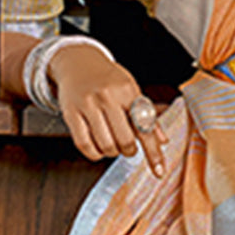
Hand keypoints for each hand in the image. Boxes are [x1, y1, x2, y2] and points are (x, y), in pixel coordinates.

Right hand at [48, 43, 167, 173]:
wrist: (78, 62)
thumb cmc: (108, 78)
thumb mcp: (131, 89)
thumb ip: (146, 115)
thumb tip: (163, 140)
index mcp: (127, 90)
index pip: (145, 126)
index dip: (153, 152)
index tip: (159, 171)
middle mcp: (108, 96)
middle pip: (125, 140)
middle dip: (130, 151)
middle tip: (129, 147)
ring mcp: (88, 104)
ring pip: (105, 145)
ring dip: (112, 152)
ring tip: (113, 144)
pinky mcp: (71, 113)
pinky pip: (84, 145)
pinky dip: (95, 153)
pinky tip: (98, 147)